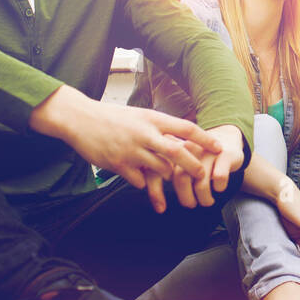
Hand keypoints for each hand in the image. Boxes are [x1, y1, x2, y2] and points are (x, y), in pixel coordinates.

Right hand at [31, 85, 226, 190]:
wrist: (81, 119)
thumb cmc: (113, 117)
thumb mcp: (140, 116)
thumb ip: (159, 128)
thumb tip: (181, 138)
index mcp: (153, 119)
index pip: (186, 128)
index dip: (205, 139)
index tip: (219, 147)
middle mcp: (145, 134)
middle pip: (177, 152)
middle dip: (193, 166)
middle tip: (202, 175)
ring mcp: (131, 150)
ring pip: (160, 169)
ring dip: (168, 177)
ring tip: (172, 181)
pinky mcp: (118, 164)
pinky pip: (139, 180)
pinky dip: (144, 183)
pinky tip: (144, 183)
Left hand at [146, 124, 245, 213]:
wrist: (226, 139)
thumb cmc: (198, 158)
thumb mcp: (178, 162)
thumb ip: (162, 176)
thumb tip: (158, 207)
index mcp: (171, 149)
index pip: (157, 171)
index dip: (156, 193)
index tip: (161, 209)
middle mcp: (188, 147)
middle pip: (181, 178)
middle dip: (186, 198)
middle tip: (191, 204)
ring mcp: (207, 150)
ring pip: (201, 181)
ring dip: (204, 198)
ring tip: (207, 201)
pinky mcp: (224, 154)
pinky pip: (219, 177)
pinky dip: (219, 187)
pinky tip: (219, 188)